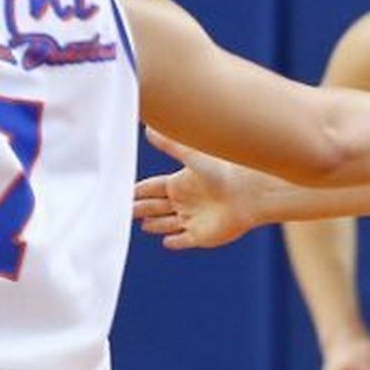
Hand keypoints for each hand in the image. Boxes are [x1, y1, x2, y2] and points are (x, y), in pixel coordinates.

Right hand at [133, 127, 256, 248]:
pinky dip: (174, 241)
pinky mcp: (201, 236)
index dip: (138, 191)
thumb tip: (148, 127)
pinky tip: (166, 241)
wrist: (248, 195)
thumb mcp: (191, 157)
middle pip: (156, 207)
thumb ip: (169, 145)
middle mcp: (185, 201)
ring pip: (167, 223)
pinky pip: (183, 240)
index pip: (152, 188)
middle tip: (121, 211)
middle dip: (139, 208)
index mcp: (180, 183)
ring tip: (143, 224)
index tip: (120, 191)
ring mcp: (193, 219)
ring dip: (155, 224)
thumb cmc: (222, 172)